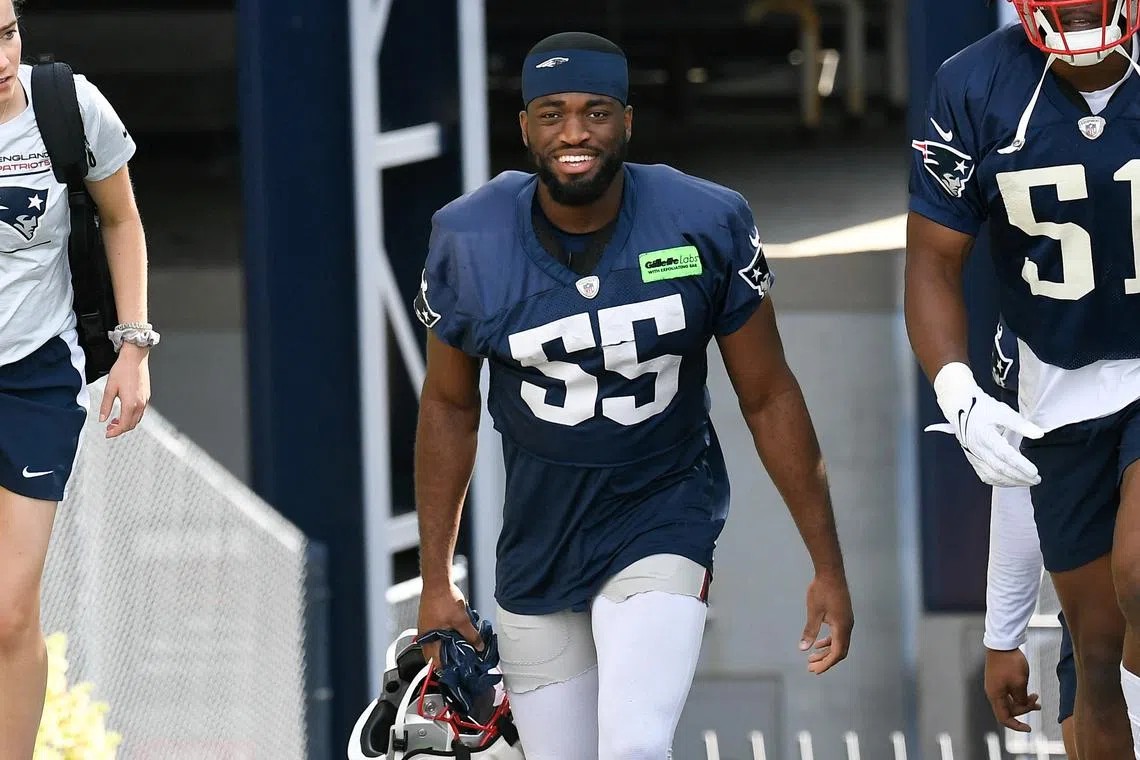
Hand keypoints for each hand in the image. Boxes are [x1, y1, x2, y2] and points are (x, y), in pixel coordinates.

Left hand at [100, 344, 150, 438]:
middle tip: (109, 427)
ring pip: (137, 419)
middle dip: (120, 429)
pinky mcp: (147, 396)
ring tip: (115, 420)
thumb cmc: (122, 370)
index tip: (107, 434)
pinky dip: (132, 416)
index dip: (115, 432)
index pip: (124, 425)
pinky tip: (123, 411)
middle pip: (132, 425)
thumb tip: (102, 419)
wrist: (135, 358)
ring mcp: (145, 400)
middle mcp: (140, 404)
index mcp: (130, 404)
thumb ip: (106, 406)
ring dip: (126, 423)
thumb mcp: (109, 388)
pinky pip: (141, 412)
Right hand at [416, 582, 482, 670]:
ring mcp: (425, 628)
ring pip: (436, 644)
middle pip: (434, 655)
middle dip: (447, 659)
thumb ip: (471, 635)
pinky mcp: (428, 621)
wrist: (437, 582)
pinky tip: (454, 633)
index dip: (447, 668)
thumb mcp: (462, 619)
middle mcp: (425, 636)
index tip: (457, 671)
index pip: (435, 662)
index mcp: (430, 639)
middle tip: (460, 661)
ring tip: (459, 648)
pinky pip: (436, 635)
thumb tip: (479, 646)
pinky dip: (444, 637)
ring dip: (446, 647)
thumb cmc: (444, 598)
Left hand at [800, 572, 852, 674]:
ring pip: (839, 643)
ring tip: (811, 658)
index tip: (815, 670)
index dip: (826, 664)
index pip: (837, 653)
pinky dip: (828, 642)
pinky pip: (838, 635)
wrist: (831, 572)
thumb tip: (803, 649)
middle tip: (810, 667)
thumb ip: (810, 631)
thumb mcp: (814, 612)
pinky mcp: (843, 616)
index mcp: (842, 627)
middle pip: (839, 651)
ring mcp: (846, 621)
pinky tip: (818, 643)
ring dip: (826, 652)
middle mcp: (847, 626)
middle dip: (825, 661)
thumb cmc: (821, 591)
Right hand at [925, 362, 1043, 487]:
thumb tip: (1038, 434)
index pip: (1005, 455)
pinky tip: (1011, 481)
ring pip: (992, 475)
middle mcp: (977, 448)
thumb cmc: (981, 408)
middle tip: (1036, 479)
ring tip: (1027, 482)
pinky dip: (1000, 482)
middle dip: (1020, 477)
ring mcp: (974, 456)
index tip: (1034, 472)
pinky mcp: (973, 459)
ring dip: (1011, 482)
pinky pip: (985, 476)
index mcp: (984, 435)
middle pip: (1000, 469)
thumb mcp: (1002, 411)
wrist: (959, 408)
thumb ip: (1020, 424)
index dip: (1020, 465)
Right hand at [984, 647, 1039, 730]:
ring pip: (1009, 701)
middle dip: (1024, 709)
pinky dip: (1019, 694)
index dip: (1017, 726)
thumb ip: (1022, 699)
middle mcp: (993, 692)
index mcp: (996, 695)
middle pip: (1008, 710)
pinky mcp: (998, 679)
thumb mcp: (1020, 683)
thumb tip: (1022, 706)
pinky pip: (1008, 693)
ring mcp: (995, 686)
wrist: (1002, 644)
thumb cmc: (1010, 662)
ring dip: (1023, 701)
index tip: (1029, 728)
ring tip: (1036, 697)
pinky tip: (1028, 691)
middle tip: (1037, 704)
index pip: (1004, 718)